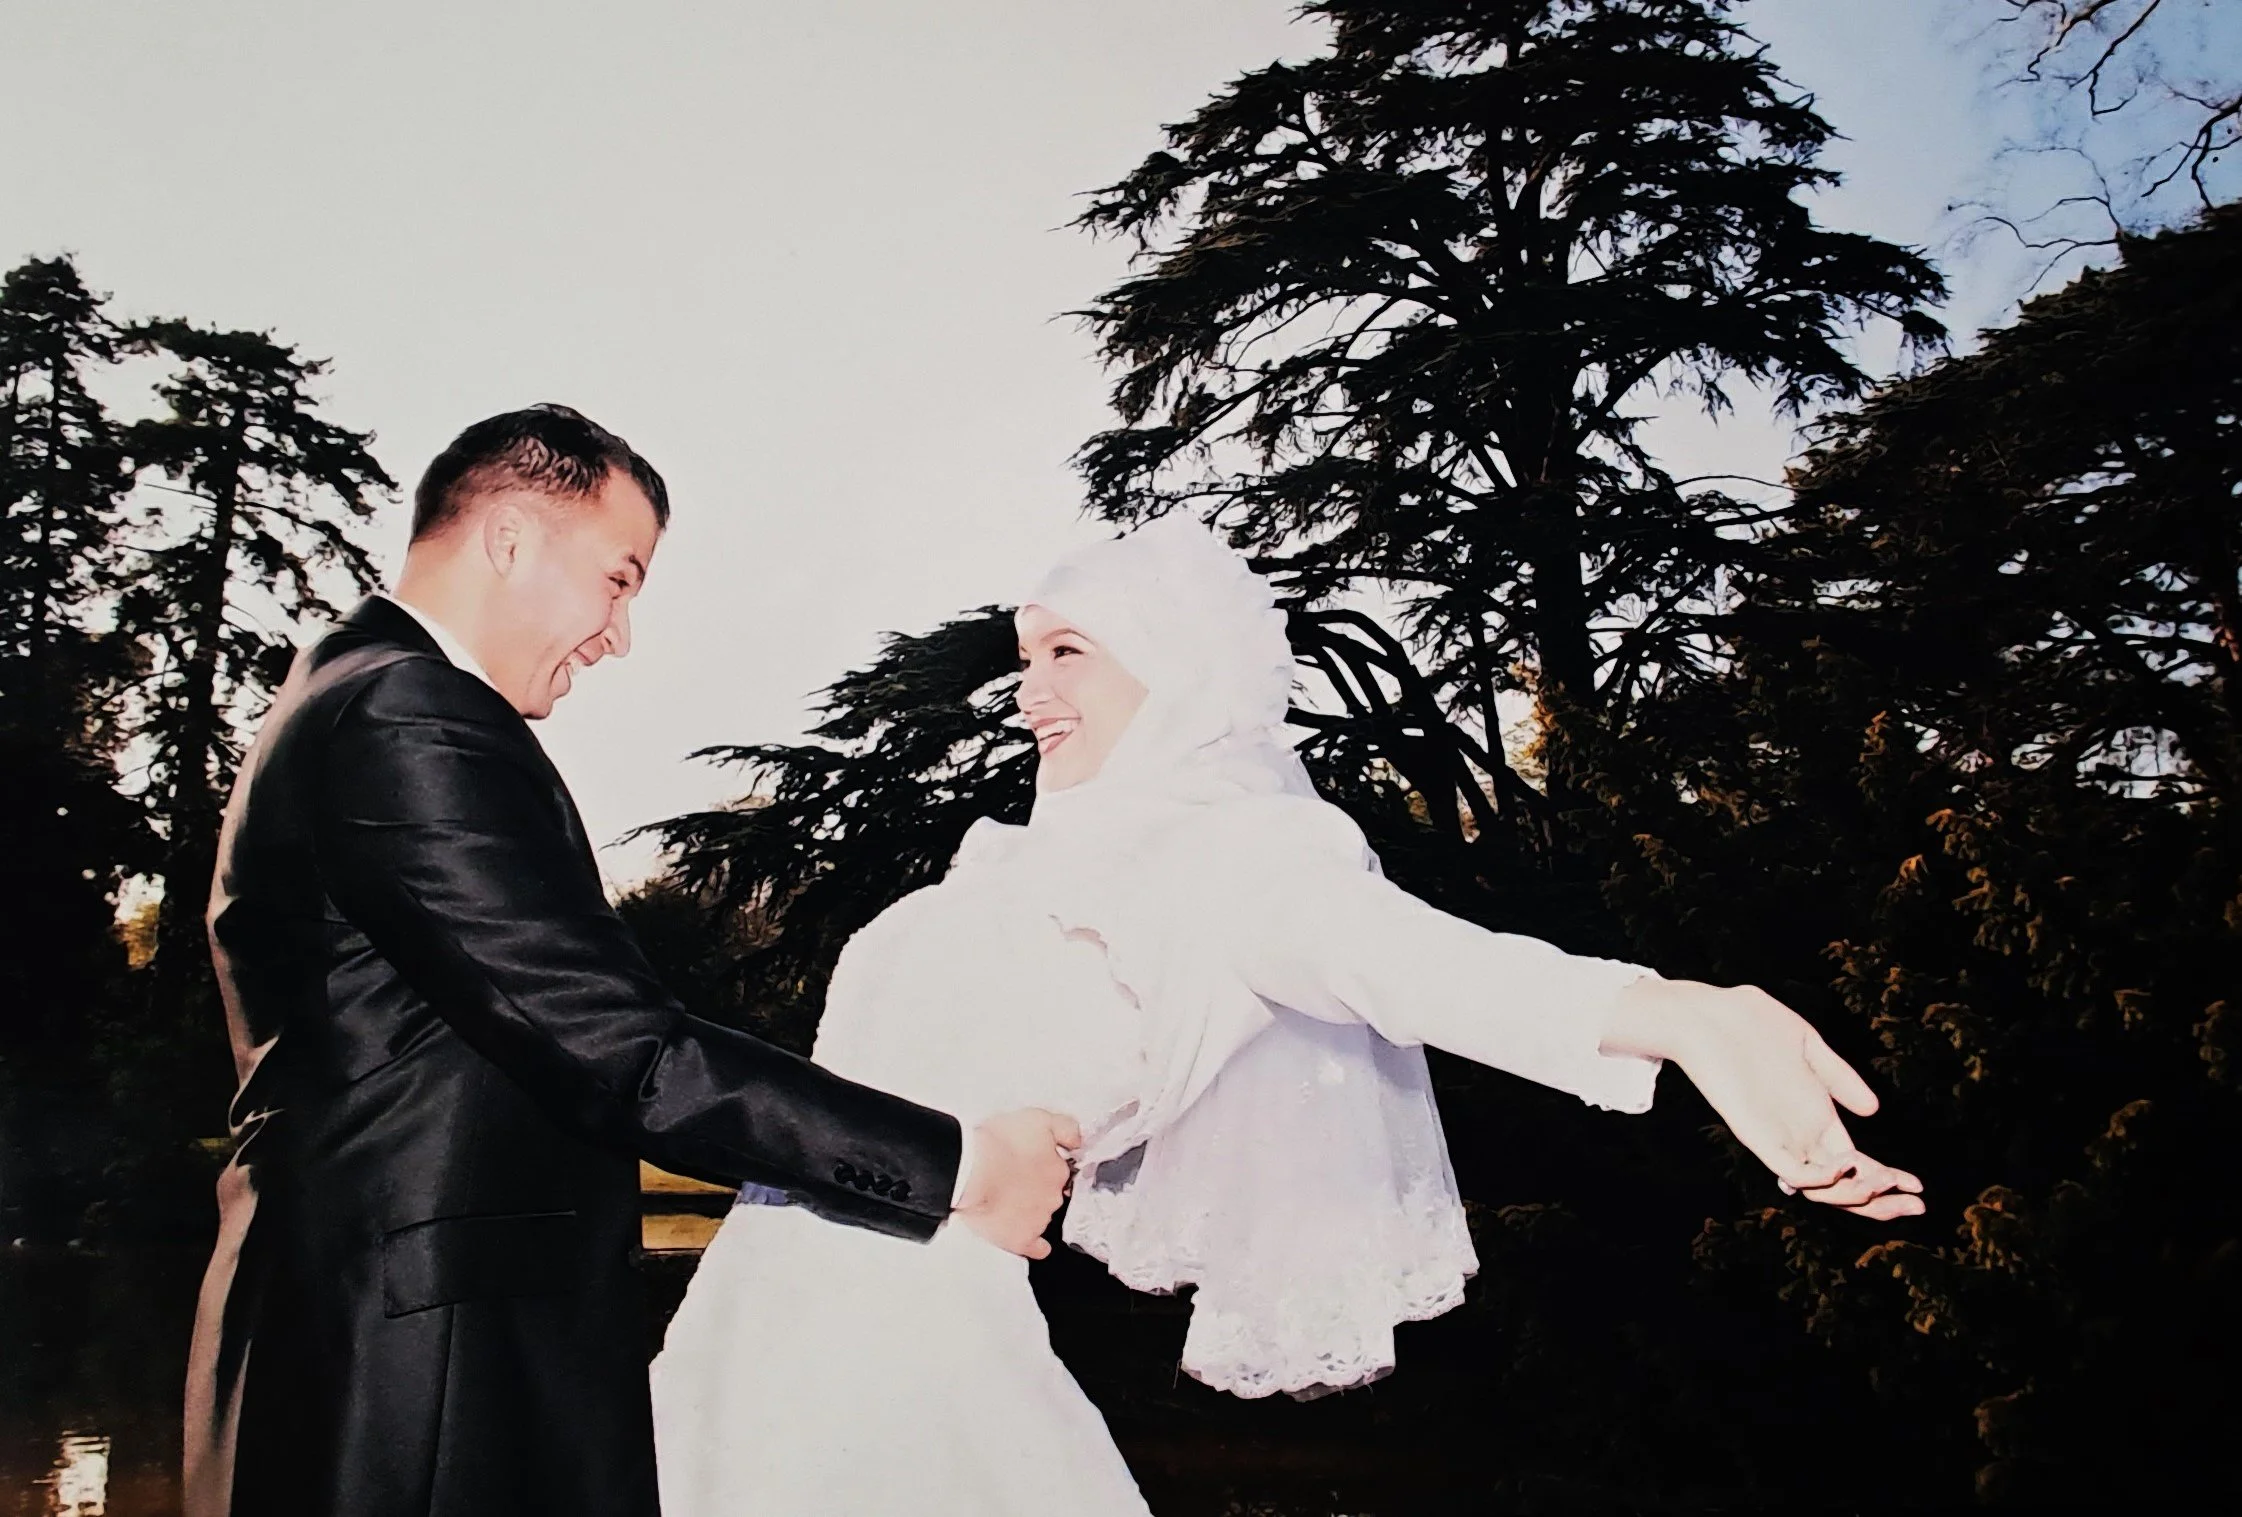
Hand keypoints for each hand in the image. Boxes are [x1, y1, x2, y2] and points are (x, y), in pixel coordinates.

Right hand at [953, 1107, 1081, 1258]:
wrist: (971, 1172)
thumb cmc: (998, 1144)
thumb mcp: (1039, 1119)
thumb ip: (1066, 1128)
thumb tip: (1078, 1141)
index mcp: (1058, 1169)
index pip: (1061, 1171)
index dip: (1045, 1165)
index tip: (1031, 1162)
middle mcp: (1053, 1196)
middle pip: (1052, 1194)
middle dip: (1037, 1188)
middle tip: (1015, 1178)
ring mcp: (1039, 1220)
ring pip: (1043, 1216)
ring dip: (1031, 1210)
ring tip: (1007, 1200)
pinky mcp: (1021, 1239)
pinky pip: (1036, 1247)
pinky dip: (1035, 1245)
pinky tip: (1031, 1240)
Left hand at [1609, 979, 1925, 1220]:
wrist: (1707, 1012)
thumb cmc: (1753, 1023)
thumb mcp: (1808, 1045)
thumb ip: (1839, 1077)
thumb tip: (1873, 1110)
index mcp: (1816, 1115)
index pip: (1857, 1161)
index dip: (1888, 1178)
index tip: (1919, 1188)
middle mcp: (1799, 1132)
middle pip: (1844, 1184)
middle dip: (1881, 1202)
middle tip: (1917, 1207)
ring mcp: (1777, 1134)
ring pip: (1820, 1186)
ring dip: (1855, 1192)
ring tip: (1883, 1182)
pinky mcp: (1753, 1132)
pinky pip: (1789, 1168)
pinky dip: (1819, 1177)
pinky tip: (1845, 1163)